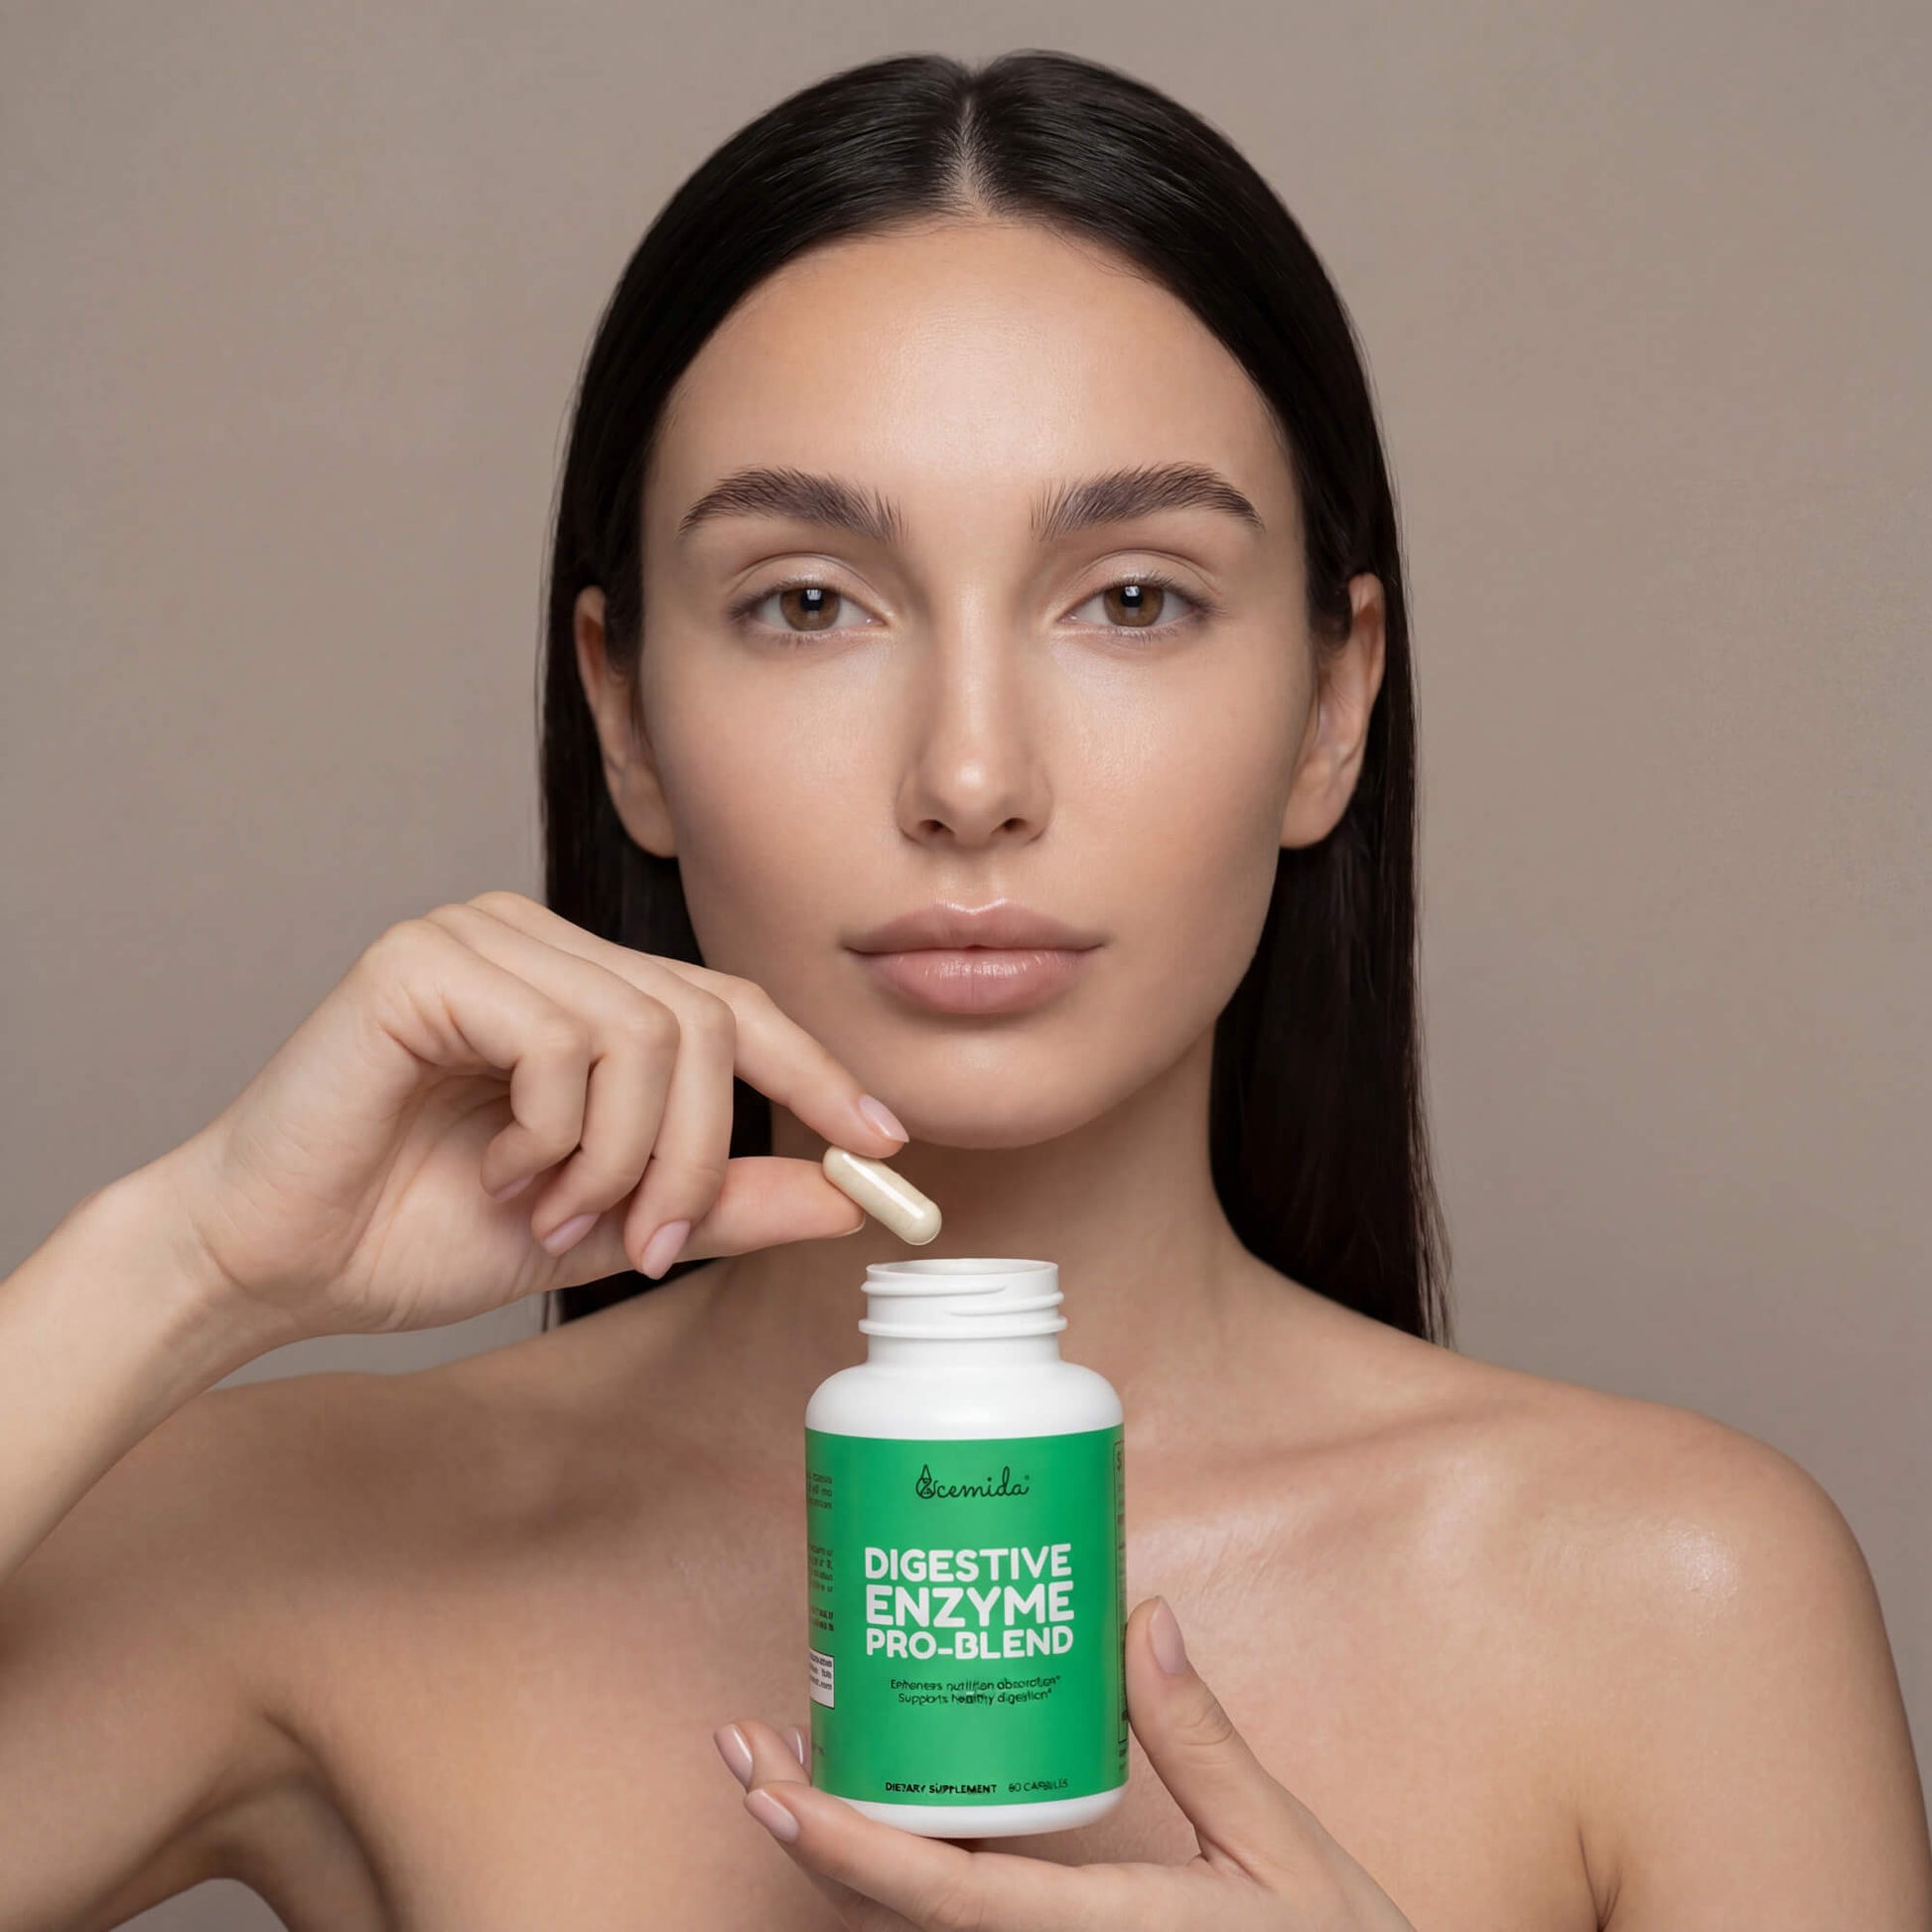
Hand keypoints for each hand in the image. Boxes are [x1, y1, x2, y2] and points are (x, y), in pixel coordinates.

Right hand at [154, 890, 907, 1341]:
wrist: (274, 1260)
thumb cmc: (417, 1231)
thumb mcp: (606, 1223)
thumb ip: (719, 1202)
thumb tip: (848, 1197)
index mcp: (580, 986)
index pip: (730, 1006)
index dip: (815, 1072)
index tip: (884, 1145)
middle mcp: (537, 941)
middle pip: (705, 1024)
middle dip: (700, 1156)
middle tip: (651, 1244)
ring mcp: (480, 936)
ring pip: (647, 1034)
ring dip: (620, 1158)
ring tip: (550, 1212)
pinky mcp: (423, 960)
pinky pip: (563, 1040)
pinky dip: (554, 1133)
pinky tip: (497, 1173)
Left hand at [712, 1595, 1416, 1929]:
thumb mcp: (1279, 1844)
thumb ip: (1203, 1738)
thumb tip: (1139, 1614)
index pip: (943, 1898)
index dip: (845, 1843)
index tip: (772, 1784)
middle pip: (897, 1910)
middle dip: (810, 1827)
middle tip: (750, 1739)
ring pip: (919, 1916)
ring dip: (845, 1838)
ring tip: (799, 1747)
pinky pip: (964, 1911)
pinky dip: (906, 1854)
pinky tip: (895, 1790)